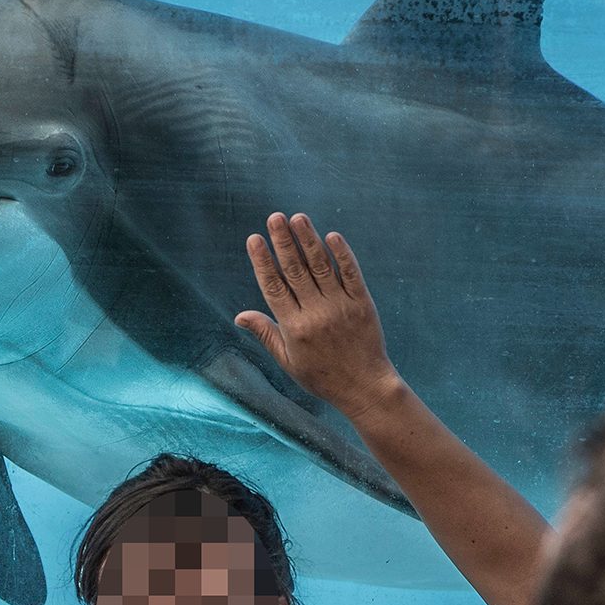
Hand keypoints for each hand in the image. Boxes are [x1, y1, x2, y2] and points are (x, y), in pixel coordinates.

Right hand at [235, 212, 401, 420]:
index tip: (254, 239)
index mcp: (294, 328)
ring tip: (298, 217)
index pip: (273, 287)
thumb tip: (239, 316)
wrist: (365, 387)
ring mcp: (340, 307)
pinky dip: (342, 254)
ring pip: (321, 267)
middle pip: (295, 271)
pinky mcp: (362, 304)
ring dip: (309, 240)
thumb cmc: (322, 376)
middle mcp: (316, 314)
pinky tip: (332, 235)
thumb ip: (266, 333)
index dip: (263, 261)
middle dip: (283, 242)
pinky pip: (351, 274)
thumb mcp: (288, 360)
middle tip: (274, 217)